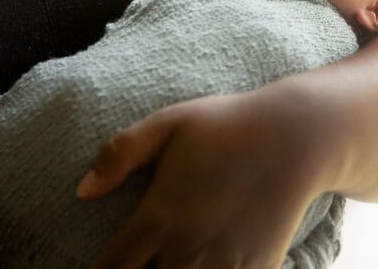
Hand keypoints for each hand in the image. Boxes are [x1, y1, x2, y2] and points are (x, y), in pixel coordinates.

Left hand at [76, 86, 332, 268]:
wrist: (295, 137)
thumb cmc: (225, 125)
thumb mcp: (169, 123)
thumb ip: (121, 153)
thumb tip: (82, 190)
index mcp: (160, 215)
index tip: (99, 268)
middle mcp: (188, 249)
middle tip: (136, 262)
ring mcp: (224, 266)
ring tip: (165, 264)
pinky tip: (203, 265)